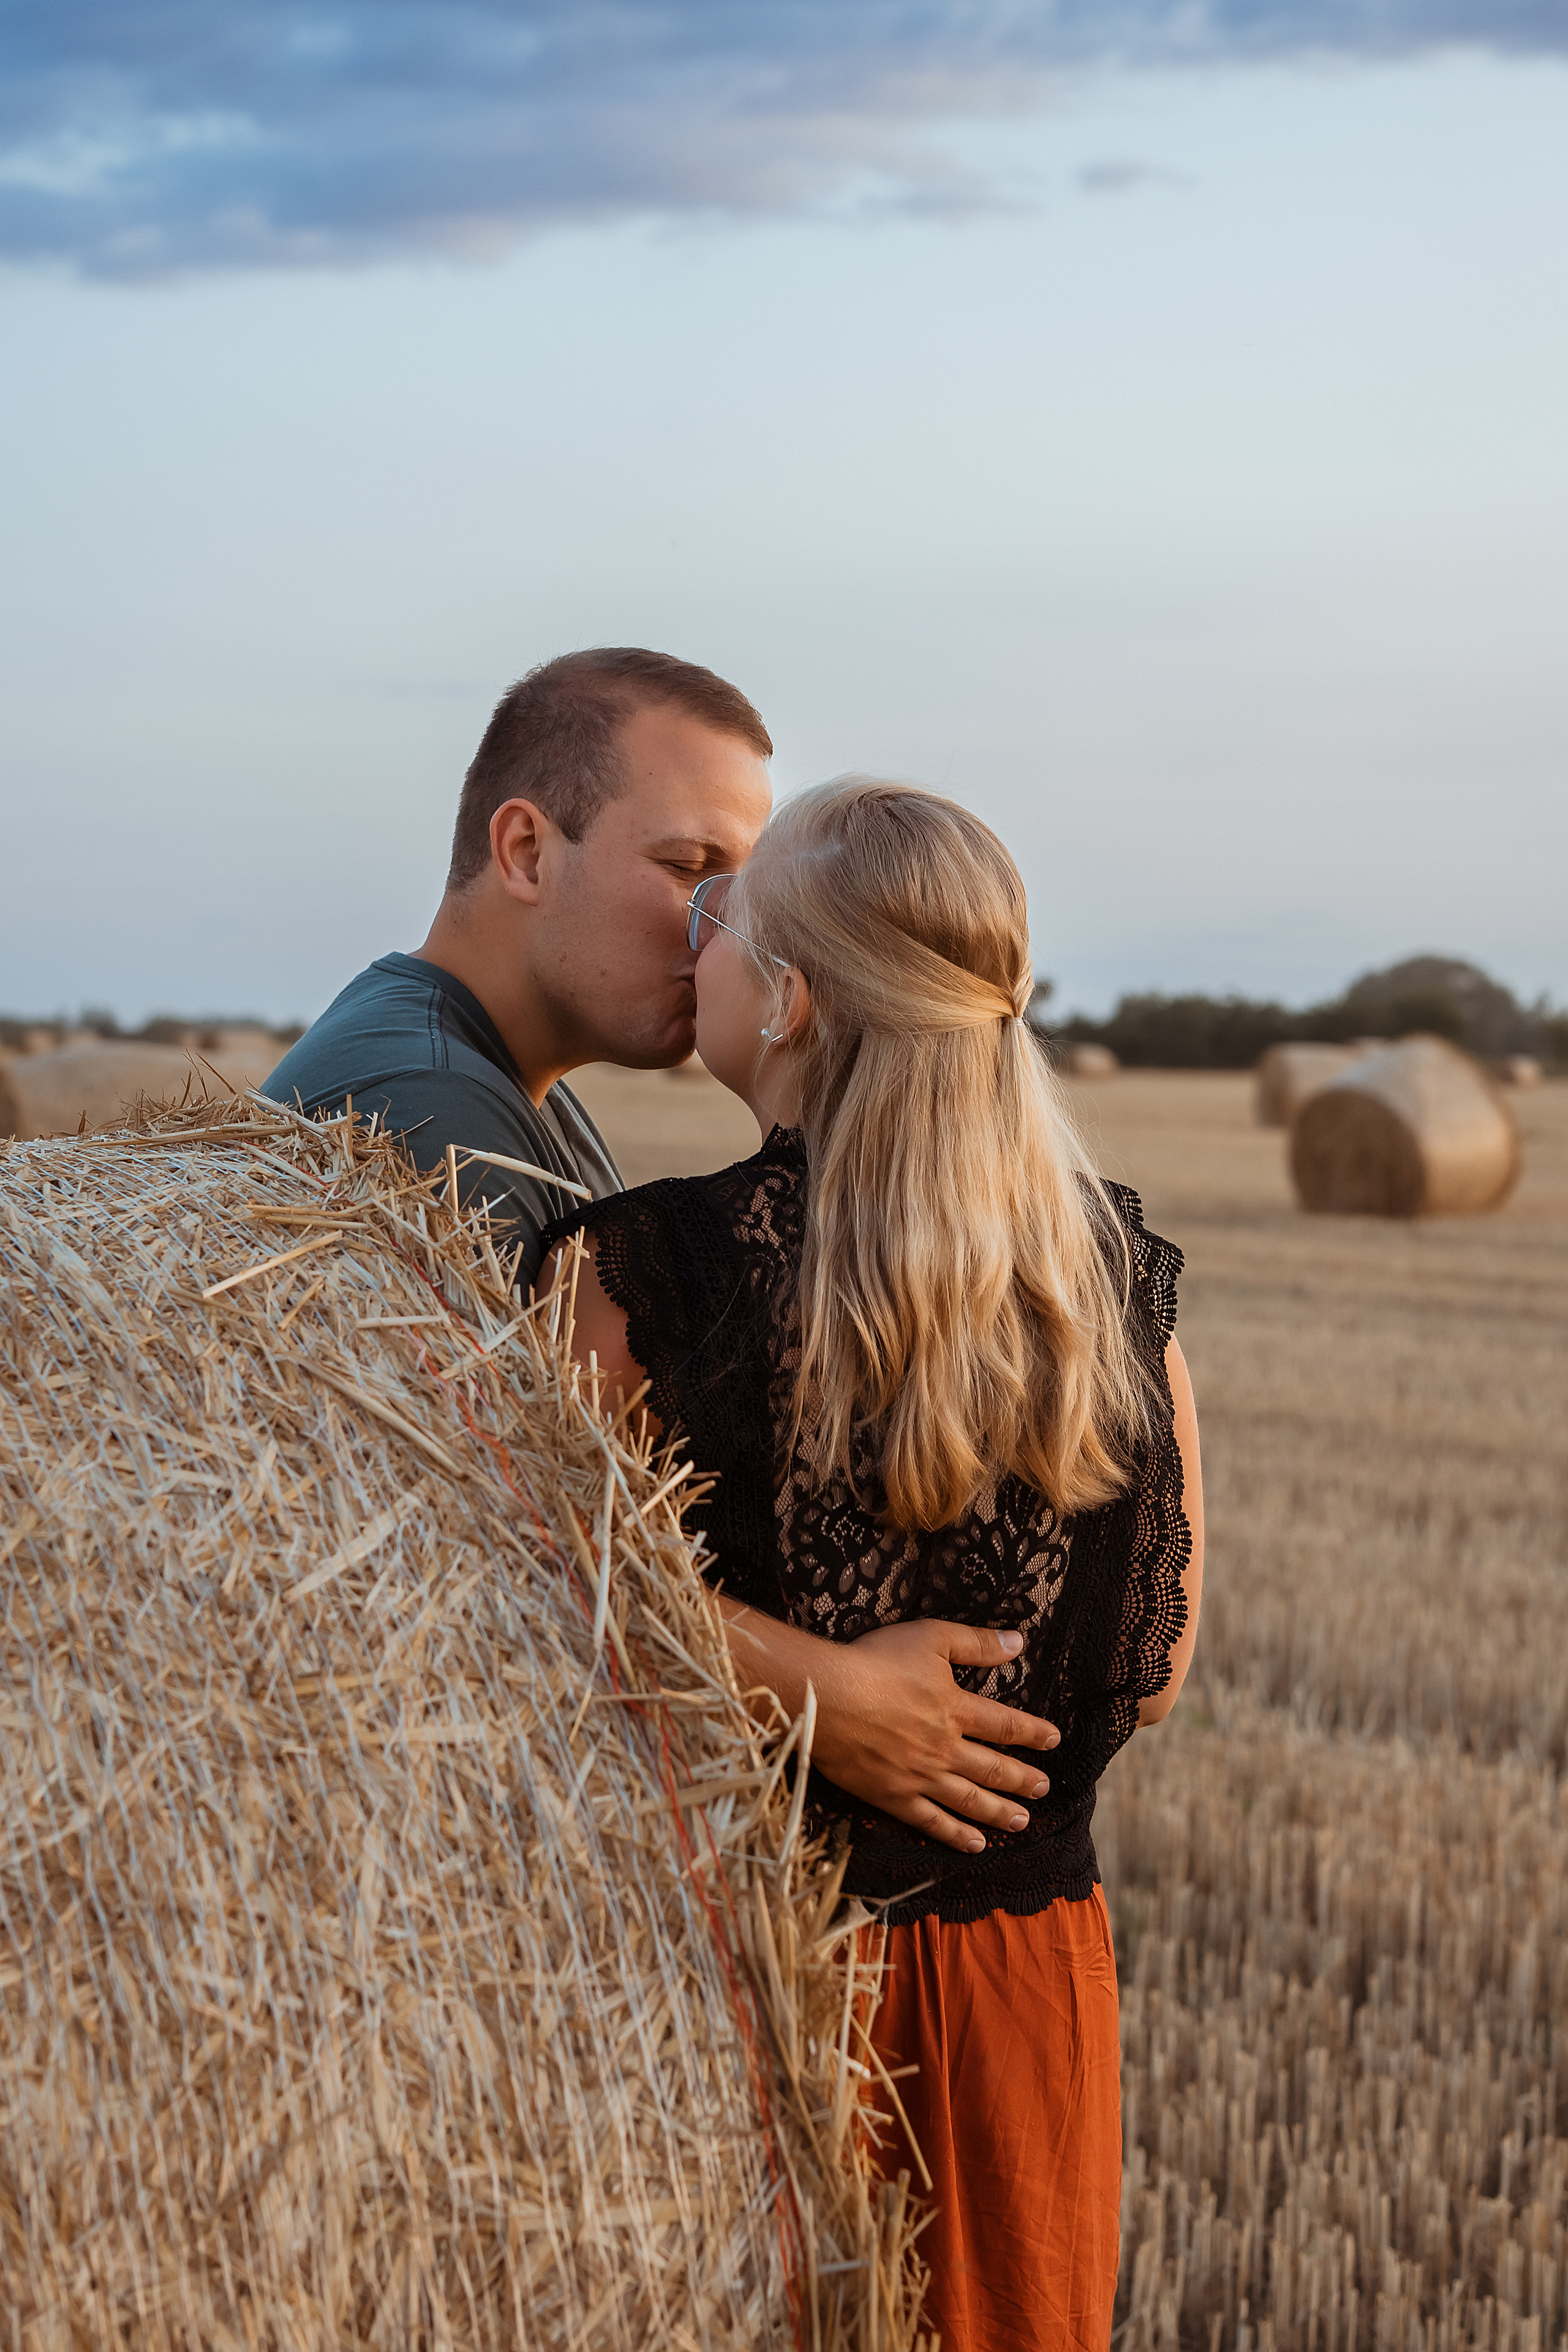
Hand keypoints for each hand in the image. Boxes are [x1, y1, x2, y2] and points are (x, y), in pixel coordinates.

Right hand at [718, 1599, 1059, 1855]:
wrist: (828, 1698)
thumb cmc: (876, 1662)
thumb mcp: (931, 1638)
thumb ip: (976, 1643)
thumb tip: (1019, 1642)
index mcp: (956, 1710)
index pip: (1006, 1726)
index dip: (1033, 1733)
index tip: (1053, 1741)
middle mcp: (945, 1748)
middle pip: (993, 1768)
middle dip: (1022, 1779)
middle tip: (1043, 1789)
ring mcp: (921, 1777)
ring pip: (970, 1800)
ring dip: (1000, 1812)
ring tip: (1023, 1822)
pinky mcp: (893, 1797)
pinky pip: (932, 1822)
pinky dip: (956, 1835)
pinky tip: (975, 1844)